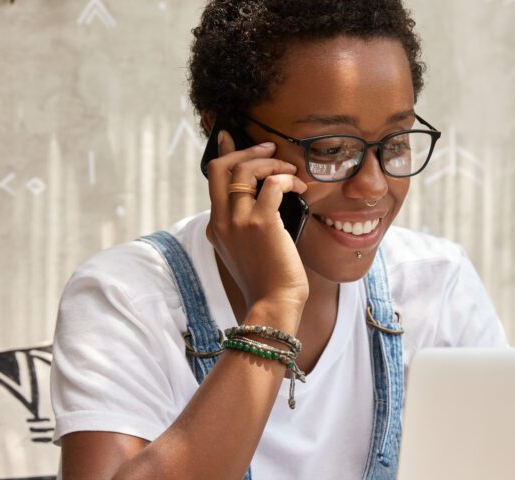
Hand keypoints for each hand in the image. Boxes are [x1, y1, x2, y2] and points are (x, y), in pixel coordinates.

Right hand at [205, 131, 310, 314]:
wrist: (273, 305)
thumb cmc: (269, 282)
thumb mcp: (248, 252)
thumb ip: (248, 228)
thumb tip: (269, 200)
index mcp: (216, 228)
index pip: (215, 181)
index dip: (225, 155)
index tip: (231, 138)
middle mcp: (221, 221)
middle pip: (220, 167)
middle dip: (245, 150)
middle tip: (269, 148)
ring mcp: (238, 221)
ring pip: (244, 170)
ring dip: (271, 162)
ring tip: (290, 170)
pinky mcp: (261, 223)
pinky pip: (272, 184)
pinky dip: (287, 179)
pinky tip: (299, 187)